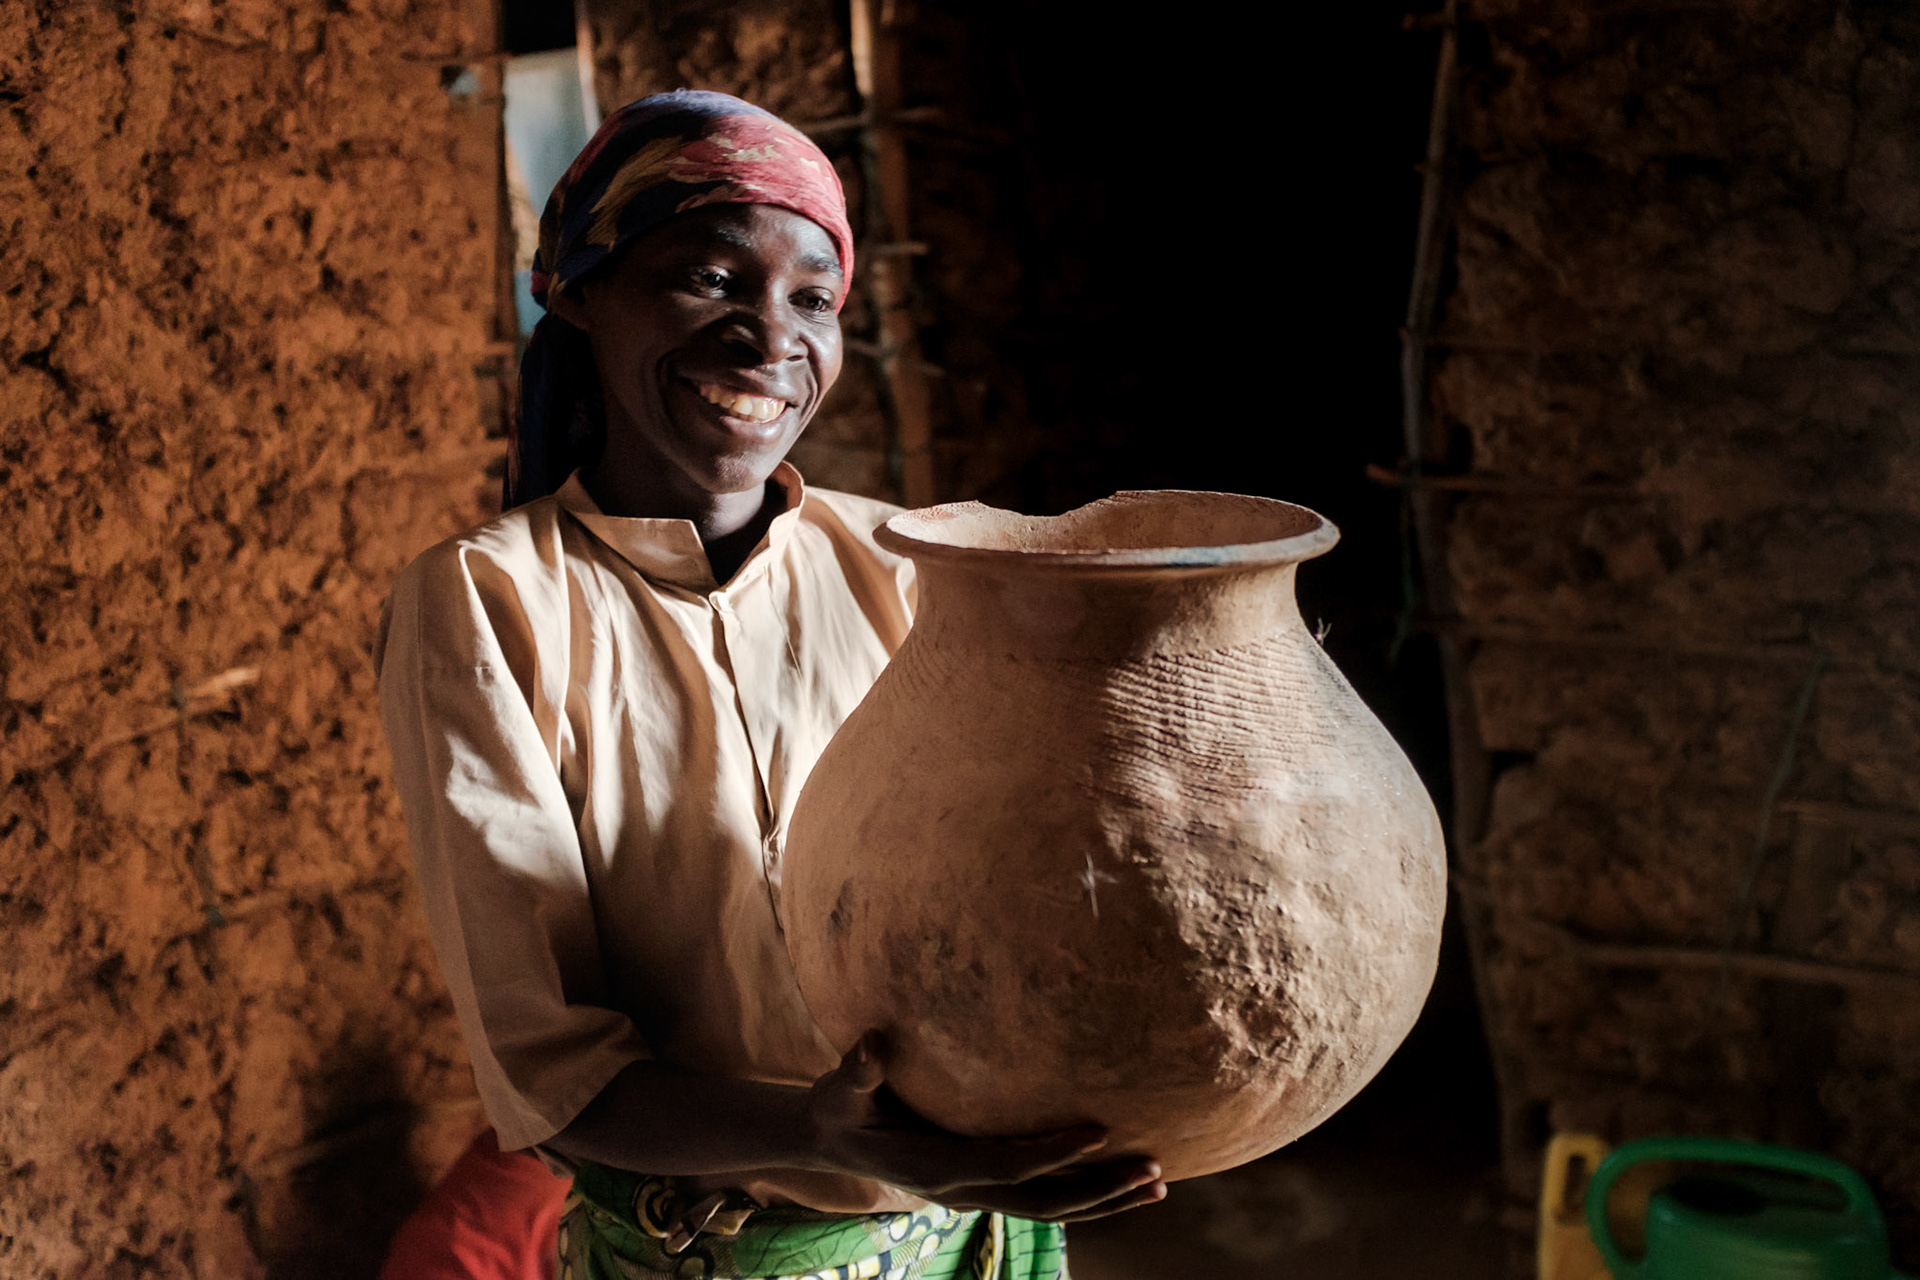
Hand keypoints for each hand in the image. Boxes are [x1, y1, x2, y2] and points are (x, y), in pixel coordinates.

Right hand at [806, 1033, 1166, 1222]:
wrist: (829, 1142)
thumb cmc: (837, 1107)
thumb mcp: (839, 1089)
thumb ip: (858, 1069)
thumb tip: (871, 1044)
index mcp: (936, 1169)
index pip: (1007, 1165)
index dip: (1054, 1153)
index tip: (1101, 1131)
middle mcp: (963, 1191)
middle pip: (1044, 1203)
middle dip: (1100, 1190)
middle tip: (1153, 1171)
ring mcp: (976, 1194)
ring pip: (1051, 1208)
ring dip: (1105, 1198)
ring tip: (1157, 1184)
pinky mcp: (984, 1185)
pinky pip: (1043, 1196)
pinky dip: (1086, 1192)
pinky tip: (1120, 1177)